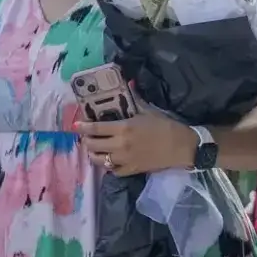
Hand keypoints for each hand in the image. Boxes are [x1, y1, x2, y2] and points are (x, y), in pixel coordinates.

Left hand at [77, 111, 195, 175]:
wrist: (181, 147)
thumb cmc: (165, 127)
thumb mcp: (148, 111)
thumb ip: (134, 101)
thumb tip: (129, 84)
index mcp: (123, 128)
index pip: (95, 129)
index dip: (82, 127)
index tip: (75, 126)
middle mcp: (120, 145)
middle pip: (93, 146)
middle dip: (86, 141)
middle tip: (86, 137)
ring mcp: (125, 160)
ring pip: (99, 160)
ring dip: (94, 154)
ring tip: (95, 149)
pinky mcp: (132, 170)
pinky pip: (113, 171)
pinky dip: (108, 166)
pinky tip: (109, 161)